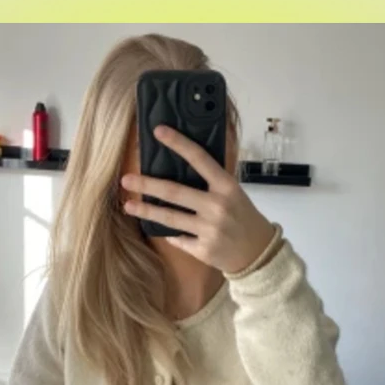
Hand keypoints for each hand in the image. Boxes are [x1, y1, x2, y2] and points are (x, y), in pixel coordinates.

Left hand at [120, 125, 275, 275]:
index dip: (178, 143)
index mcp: (226, 186)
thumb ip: (211, 182)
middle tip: (126, 179)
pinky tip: (162, 230)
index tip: (158, 131)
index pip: (199, 158)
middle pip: (175, 192)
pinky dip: (171, 234)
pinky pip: (178, 238)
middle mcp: (217, 206)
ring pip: (171, 218)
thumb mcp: (234, 193)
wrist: (258, 253)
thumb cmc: (243, 217)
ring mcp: (209, 229)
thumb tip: (179, 167)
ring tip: (128, 205)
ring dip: (146, 211)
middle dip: (147, 184)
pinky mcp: (203, 250)